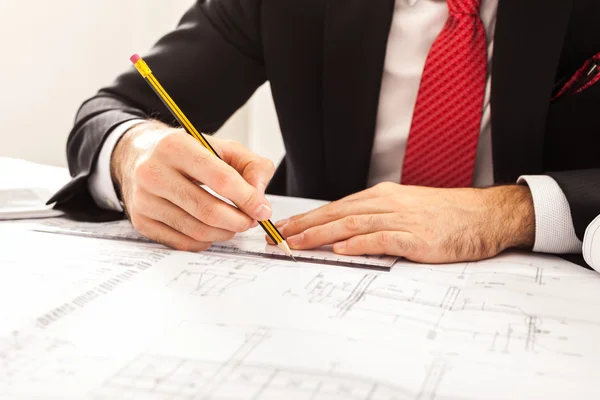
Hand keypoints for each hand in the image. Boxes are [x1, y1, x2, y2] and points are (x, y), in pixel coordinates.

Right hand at [112, 120, 274, 250]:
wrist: (137, 154)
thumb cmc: (186, 151)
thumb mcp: (222, 146)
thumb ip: (251, 166)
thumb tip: (260, 200)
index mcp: (175, 146)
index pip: (220, 179)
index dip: (247, 198)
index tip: (262, 210)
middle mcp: (153, 172)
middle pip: (208, 210)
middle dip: (239, 221)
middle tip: (251, 221)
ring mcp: (144, 200)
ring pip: (196, 230)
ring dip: (224, 233)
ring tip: (234, 224)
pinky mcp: (141, 221)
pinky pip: (182, 242)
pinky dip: (205, 241)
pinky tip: (212, 230)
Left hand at [272, 183, 534, 263]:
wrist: (484, 215)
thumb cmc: (445, 215)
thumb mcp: (405, 210)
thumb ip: (376, 220)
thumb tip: (344, 235)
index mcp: (382, 197)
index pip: (336, 207)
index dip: (308, 218)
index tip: (286, 228)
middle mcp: (387, 203)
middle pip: (337, 213)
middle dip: (305, 225)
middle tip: (279, 237)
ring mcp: (402, 219)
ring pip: (352, 224)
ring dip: (322, 234)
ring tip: (297, 243)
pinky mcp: (417, 237)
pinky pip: (382, 239)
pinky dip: (359, 243)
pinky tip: (341, 249)